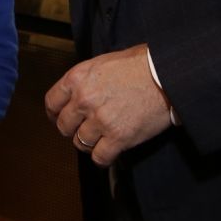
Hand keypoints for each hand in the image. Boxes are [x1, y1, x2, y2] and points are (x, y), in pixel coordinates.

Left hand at [44, 43, 173, 166]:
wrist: (168, 75)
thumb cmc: (140, 65)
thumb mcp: (104, 63)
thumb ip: (86, 80)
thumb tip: (77, 94)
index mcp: (77, 78)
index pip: (52, 102)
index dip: (55, 113)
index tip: (60, 118)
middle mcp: (84, 99)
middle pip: (64, 126)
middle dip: (73, 129)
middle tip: (85, 128)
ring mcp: (100, 120)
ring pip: (80, 143)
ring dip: (89, 143)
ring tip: (101, 137)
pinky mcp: (119, 138)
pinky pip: (99, 157)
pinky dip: (103, 157)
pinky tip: (110, 151)